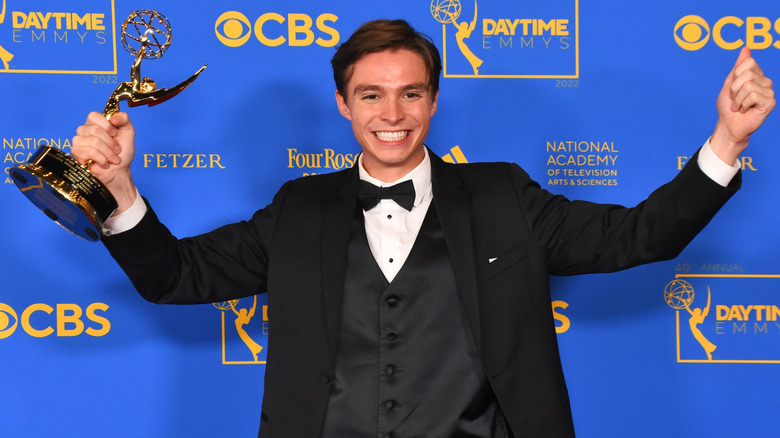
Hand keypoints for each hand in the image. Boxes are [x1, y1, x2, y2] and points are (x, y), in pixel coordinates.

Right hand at [72, 112, 137, 213]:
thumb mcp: (128, 132)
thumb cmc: (122, 153)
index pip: (93, 115)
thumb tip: (113, 118)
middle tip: (117, 150)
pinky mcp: (76, 153)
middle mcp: (84, 131)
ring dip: (108, 153)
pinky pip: (90, 152)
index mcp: (94, 123)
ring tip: (112, 159)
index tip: (115, 134)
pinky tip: (104, 163)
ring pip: (94, 142)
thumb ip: (124, 119)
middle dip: (111, 143)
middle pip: (94, 130)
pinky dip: (102, 159)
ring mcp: (78, 142)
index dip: (106, 125)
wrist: (119, 171)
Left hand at [711, 47, 775, 164]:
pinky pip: (753, 96)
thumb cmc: (728, 107)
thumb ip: (737, 67)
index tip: (733, 88)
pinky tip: (746, 110)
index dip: (735, 75)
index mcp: (756, 75)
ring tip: (739, 106)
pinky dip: (744, 104)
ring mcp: (769, 91)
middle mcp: (765, 81)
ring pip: (749, 85)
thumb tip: (746, 48)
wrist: (729, 125)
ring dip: (738, 99)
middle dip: (734, 88)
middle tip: (735, 99)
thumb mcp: (728, 84)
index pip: (748, 62)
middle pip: (747, 73)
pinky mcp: (770, 102)